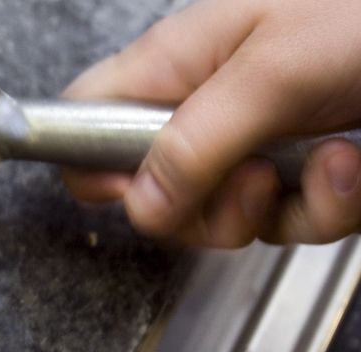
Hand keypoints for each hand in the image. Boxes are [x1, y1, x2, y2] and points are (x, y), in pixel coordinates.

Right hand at [64, 0, 360, 245]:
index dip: (92, 165)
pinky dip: (322, 209)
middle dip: (199, 210)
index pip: (82, 120)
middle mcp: (201, 109)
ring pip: (217, 217)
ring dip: (272, 211)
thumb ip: (197, 141)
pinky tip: (349, 166)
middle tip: (246, 179)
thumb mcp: (273, 71)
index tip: (139, 188)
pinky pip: (282, 221)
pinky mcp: (293, 170)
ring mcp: (247, 143)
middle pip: (149, 193)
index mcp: (174, 66)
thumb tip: (141, 203)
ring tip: (315, 166)